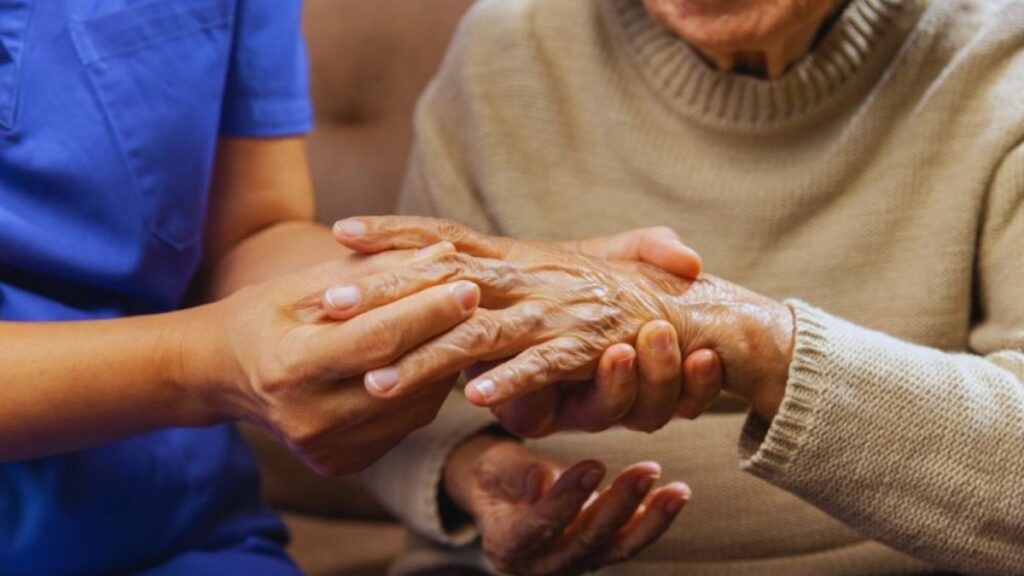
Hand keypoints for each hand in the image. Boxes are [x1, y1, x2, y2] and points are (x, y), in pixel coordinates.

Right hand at [183, 245, 482, 475]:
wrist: (223, 375)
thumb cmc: (265, 316)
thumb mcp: (307, 285)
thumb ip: (374, 273)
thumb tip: (443, 255)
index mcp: (290, 369)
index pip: (377, 339)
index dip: (428, 311)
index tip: (467, 281)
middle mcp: (309, 420)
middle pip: (402, 376)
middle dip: (446, 333)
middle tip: (480, 297)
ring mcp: (328, 449)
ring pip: (414, 406)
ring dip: (443, 362)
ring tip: (459, 324)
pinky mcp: (343, 463)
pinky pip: (405, 424)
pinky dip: (425, 389)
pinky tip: (432, 357)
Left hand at [331, 216, 792, 420]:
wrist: (685, 311)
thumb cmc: (606, 295)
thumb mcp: (546, 273)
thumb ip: (499, 270)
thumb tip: (438, 262)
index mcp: (515, 257)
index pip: (445, 237)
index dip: (395, 232)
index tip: (341, 230)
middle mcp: (530, 277)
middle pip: (445, 281)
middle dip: (387, 292)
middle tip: (330, 304)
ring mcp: (557, 311)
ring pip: (481, 333)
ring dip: (428, 356)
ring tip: (378, 379)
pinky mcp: (588, 347)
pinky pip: (545, 365)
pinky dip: (514, 380)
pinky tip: (477, 398)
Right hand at [443, 434, 688, 575]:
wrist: (503, 496)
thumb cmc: (495, 477)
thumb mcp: (493, 469)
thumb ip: (516, 475)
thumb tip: (543, 480)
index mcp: (507, 546)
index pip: (539, 527)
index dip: (566, 499)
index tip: (593, 466)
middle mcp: (541, 565)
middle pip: (585, 540)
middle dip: (620, 505)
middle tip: (647, 470)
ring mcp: (572, 564)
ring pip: (615, 547)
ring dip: (650, 519)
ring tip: (677, 490)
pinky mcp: (596, 555)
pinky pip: (627, 542)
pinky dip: (653, 521)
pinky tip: (674, 496)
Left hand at [499, 226, 723, 435]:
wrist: (496, 291)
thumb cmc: (564, 273)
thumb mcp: (614, 253)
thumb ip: (653, 249)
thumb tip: (691, 259)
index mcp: (644, 360)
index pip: (691, 384)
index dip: (704, 379)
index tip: (709, 355)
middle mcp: (614, 391)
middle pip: (657, 407)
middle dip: (665, 378)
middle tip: (665, 340)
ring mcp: (573, 405)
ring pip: (609, 412)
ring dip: (618, 383)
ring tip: (618, 351)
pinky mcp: (524, 408)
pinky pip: (533, 409)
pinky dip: (524, 386)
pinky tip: (515, 381)